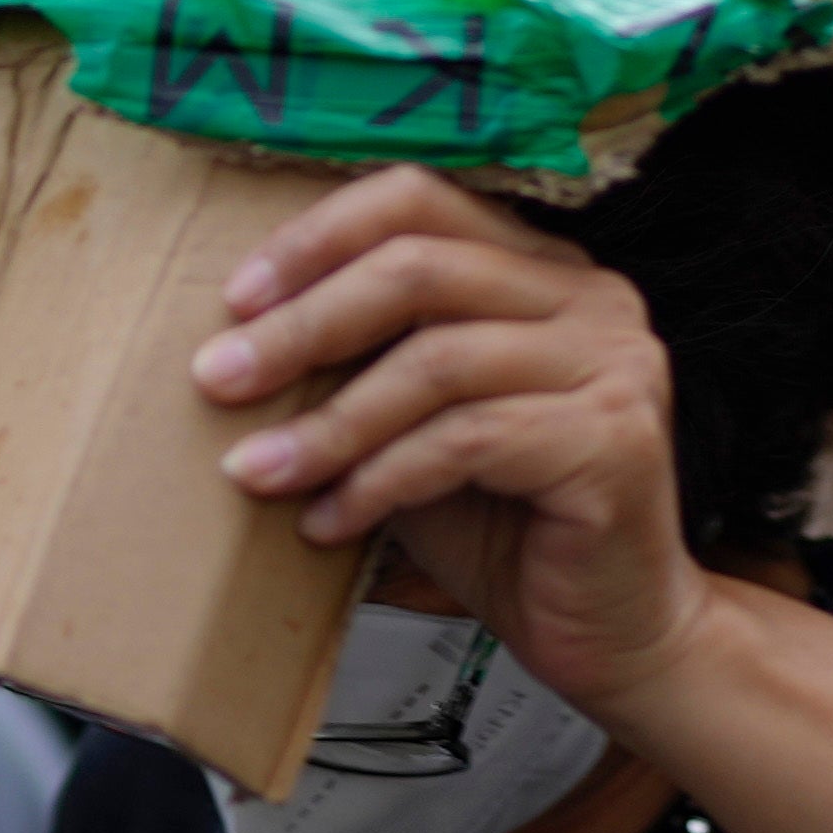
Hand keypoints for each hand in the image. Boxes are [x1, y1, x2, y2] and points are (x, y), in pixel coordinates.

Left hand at [193, 170, 715, 727]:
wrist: (607, 631)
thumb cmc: (502, 528)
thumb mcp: (411, 428)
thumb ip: (361, 366)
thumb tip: (237, 340)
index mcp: (542, 270)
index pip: (420, 201)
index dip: (317, 241)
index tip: (236, 301)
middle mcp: (593, 297)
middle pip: (420, 268)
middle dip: (303, 325)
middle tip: (217, 379)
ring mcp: (615, 363)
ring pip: (437, 361)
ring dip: (329, 422)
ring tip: (254, 472)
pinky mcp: (615, 439)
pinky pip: (468, 439)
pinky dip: (380, 480)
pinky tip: (329, 523)